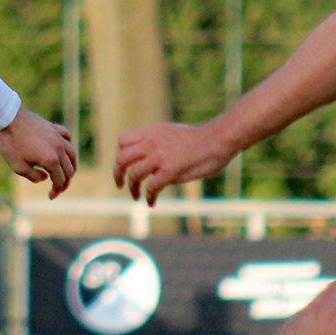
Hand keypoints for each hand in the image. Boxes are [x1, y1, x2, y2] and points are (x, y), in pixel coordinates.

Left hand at [0, 108, 76, 197]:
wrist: (9, 118)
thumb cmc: (11, 143)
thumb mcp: (18, 167)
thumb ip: (33, 176)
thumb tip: (46, 177)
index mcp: (51, 160)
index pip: (60, 179)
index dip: (57, 190)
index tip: (50, 196)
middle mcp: (59, 148)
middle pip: (69, 170)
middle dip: (65, 182)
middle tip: (58, 189)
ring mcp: (58, 137)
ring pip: (72, 154)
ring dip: (71, 166)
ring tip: (66, 173)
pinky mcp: (54, 128)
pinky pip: (67, 138)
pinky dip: (68, 146)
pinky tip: (64, 150)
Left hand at [114, 122, 231, 204]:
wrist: (217, 139)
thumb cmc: (200, 139)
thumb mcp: (171, 134)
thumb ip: (156, 146)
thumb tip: (149, 166)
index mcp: (152, 132)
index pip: (122, 141)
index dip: (121, 154)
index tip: (126, 165)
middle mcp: (152, 142)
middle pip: (122, 158)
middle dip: (118, 173)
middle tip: (120, 184)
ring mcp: (160, 156)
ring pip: (134, 174)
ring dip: (132, 188)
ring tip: (136, 196)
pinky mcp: (171, 170)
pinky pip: (151, 187)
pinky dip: (149, 197)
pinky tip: (152, 202)